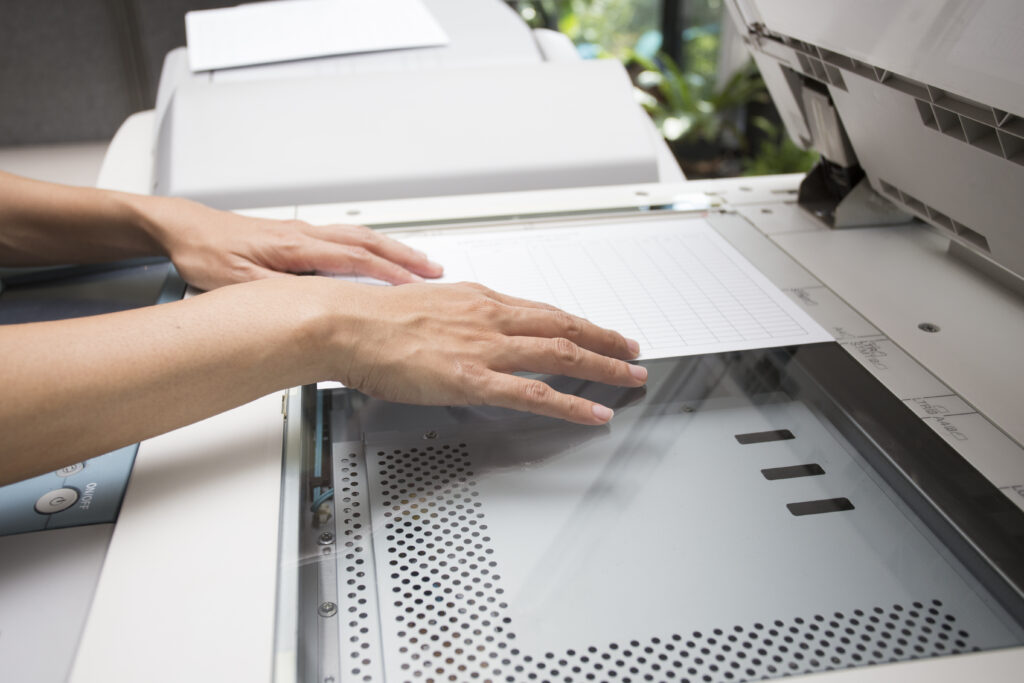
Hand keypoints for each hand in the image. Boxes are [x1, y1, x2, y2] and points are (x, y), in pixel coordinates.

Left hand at [143, 198, 441, 289]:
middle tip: (434, 270)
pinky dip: (371, 246)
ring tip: (417, 262)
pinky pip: (345, 238)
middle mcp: (304, 235)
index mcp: (295, 247)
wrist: (184, 227)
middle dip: (404, 257)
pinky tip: (376, 254)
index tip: (415, 286)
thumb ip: (273, 293)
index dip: (389, 274)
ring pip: (358, 237)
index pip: (354, 259)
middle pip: (367, 242)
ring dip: (391, 249)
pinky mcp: (296, 235)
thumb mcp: (234, 281)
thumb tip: (307, 306)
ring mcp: (302, 232)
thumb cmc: (204, 251)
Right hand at [320, 280, 646, 423]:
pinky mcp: (475, 379)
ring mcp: (486, 348)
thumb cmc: (371, 316)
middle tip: (632, 349)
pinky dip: (572, 404)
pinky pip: (536, 393)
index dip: (575, 322)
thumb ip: (450, 315)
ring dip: (604, 365)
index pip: (540, 310)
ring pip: (561, 353)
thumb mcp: (421, 304)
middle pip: (563, 325)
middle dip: (604, 338)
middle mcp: (490, 318)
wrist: (346, 323)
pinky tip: (595, 413)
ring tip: (631, 376)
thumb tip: (458, 324)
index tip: (595, 329)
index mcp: (477, 299)